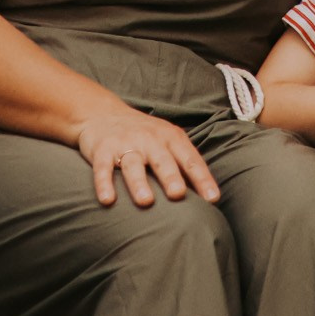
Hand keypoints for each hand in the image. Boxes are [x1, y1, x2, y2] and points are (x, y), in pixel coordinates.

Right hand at [74, 107, 218, 207]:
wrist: (103, 113)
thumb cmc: (144, 134)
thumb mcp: (167, 140)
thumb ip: (184, 162)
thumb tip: (207, 195)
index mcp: (171, 138)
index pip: (190, 160)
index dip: (202, 179)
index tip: (212, 199)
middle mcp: (150, 140)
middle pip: (163, 161)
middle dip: (171, 177)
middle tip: (178, 195)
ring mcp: (125, 144)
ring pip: (133, 165)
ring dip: (139, 184)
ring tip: (145, 202)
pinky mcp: (102, 150)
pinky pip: (103, 168)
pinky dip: (104, 184)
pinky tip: (108, 200)